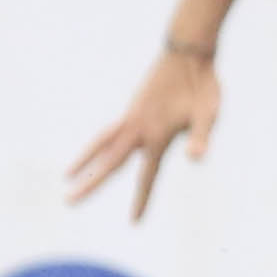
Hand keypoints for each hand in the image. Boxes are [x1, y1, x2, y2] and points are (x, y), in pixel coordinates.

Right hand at [66, 47, 221, 219]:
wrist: (187, 54)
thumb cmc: (203, 86)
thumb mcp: (209, 113)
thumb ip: (200, 136)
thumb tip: (196, 158)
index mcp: (157, 136)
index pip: (147, 175)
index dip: (142, 199)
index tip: (134, 222)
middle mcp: (137, 129)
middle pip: (109, 162)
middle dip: (90, 184)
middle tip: (68, 203)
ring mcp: (131, 118)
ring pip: (102, 144)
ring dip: (85, 162)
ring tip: (67, 176)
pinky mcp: (132, 109)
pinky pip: (109, 131)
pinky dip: (97, 144)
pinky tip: (97, 151)